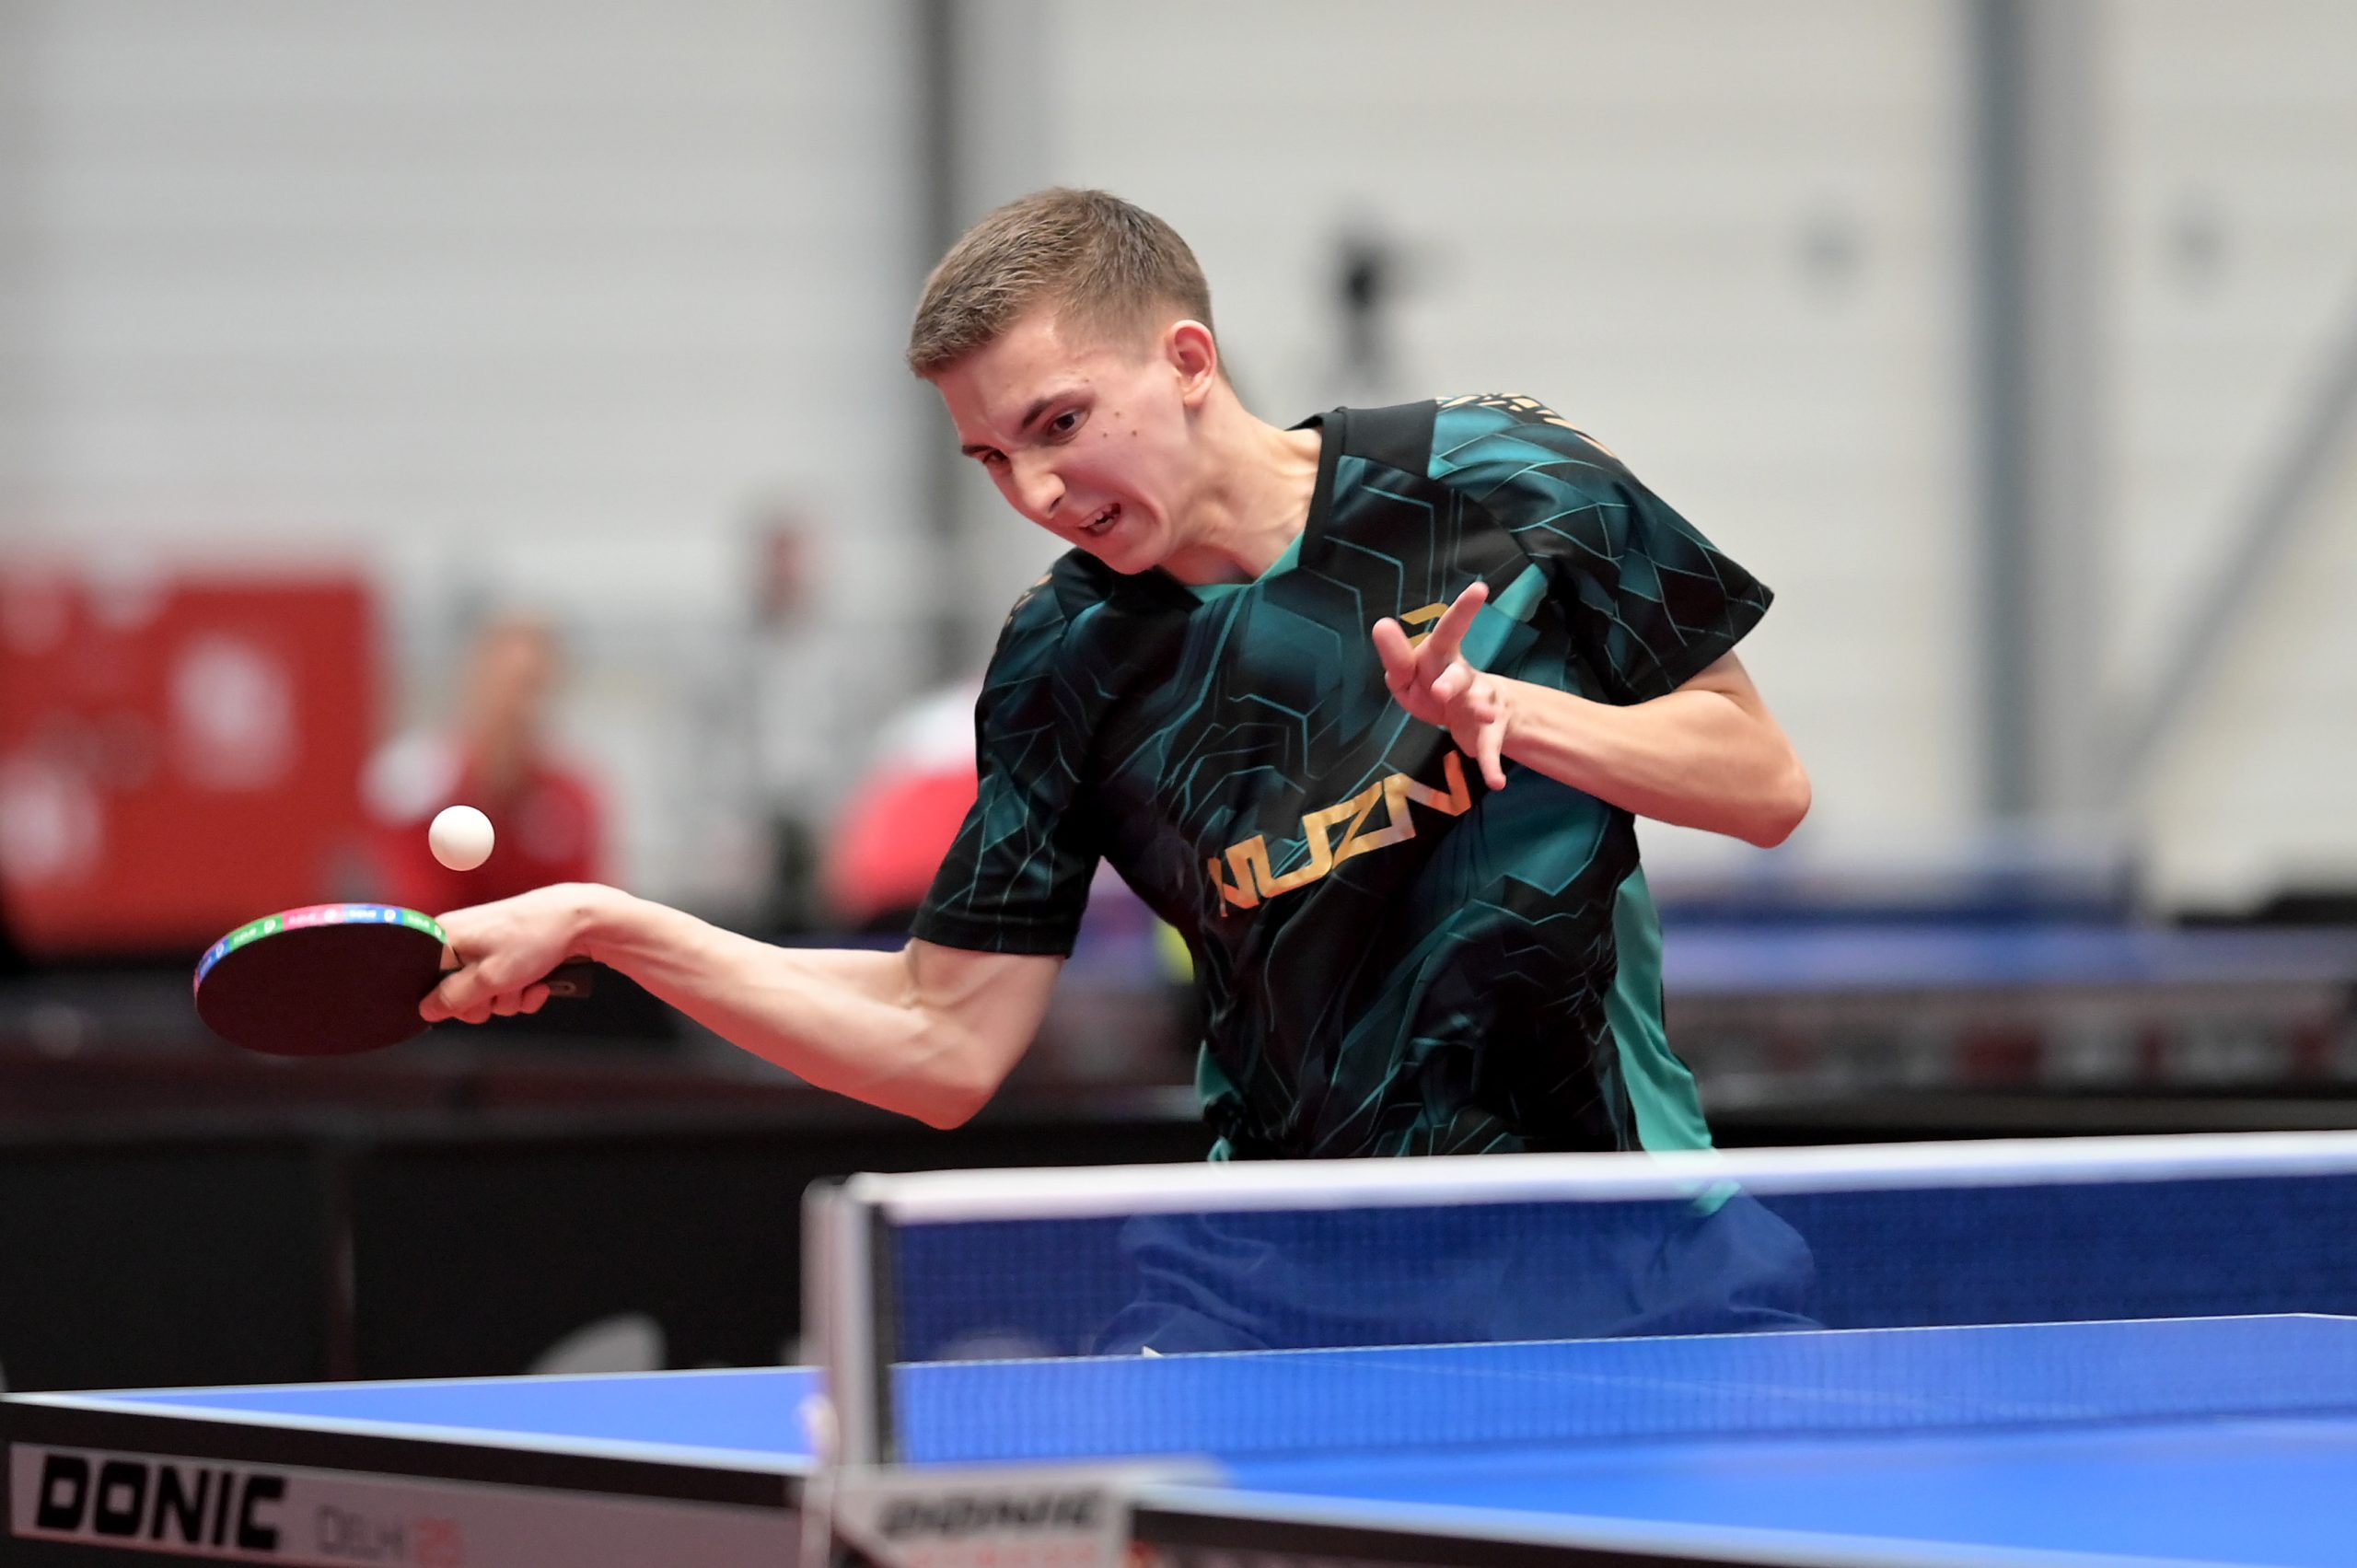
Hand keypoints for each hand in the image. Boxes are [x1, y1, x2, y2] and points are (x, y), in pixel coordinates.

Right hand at [421, 883, 605, 1024]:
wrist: (580, 920)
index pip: (427, 985)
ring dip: (511, 998)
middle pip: (459, 995)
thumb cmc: (533, 938)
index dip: (451, 1002)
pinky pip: (507, 988)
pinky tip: (540, 984)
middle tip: (505, 990)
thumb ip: (454, 998)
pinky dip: (525, 992)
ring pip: (488, 995)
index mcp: (444, 937)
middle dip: (487, 1003)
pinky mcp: (508, 955)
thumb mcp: (489, 978)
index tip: (475, 1000)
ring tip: (527, 981)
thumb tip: (426, 1009)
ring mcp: (486, 948)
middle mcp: (461, 940)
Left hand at [1371, 582, 1513, 789]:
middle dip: (1452, 680)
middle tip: (1441, 690)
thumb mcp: (1412, 676)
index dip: (1462, 612)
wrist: (1481, 717)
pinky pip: (1490, 748)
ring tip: (1483, 716)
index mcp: (1442, 659)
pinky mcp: (1489, 732)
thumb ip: (1397, 657)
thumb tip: (1381, 624)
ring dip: (1480, 711)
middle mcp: (1465, 677)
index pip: (1449, 633)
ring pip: (1481, 705)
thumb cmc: (1437, 687)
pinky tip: (1496, 782)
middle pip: (1460, 674)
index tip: (1482, 589)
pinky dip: (1491, 765)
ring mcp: (1480, 704)